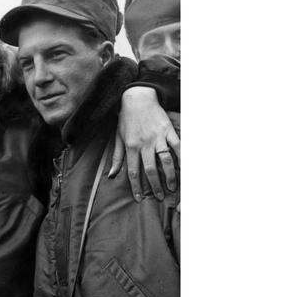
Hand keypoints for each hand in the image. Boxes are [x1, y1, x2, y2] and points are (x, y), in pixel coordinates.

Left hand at [108, 86, 179, 200]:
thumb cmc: (126, 118)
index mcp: (131, 146)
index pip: (133, 171)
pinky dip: (182, 158)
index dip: (137, 187)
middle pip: (151, 170)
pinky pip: (177, 147)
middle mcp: (144, 144)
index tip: (140, 198)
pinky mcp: (168, 131)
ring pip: (166, 161)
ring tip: (173, 188)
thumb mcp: (118, 137)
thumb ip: (116, 157)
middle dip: (155, 186)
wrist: (137, 98)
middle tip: (160, 197)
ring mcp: (157, 138)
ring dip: (170, 176)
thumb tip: (111, 175)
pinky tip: (185, 169)